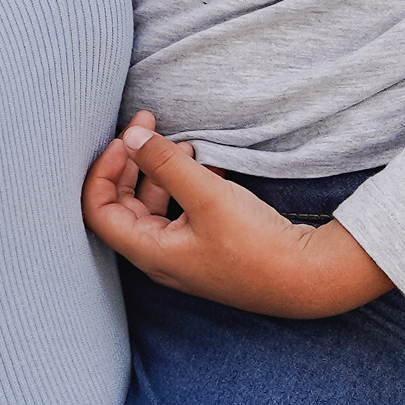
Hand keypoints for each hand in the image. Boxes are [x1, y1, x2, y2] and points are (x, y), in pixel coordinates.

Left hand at [84, 115, 393, 318]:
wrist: (305, 278)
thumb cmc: (255, 245)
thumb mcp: (207, 196)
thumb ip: (166, 164)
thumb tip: (131, 136)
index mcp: (150, 251)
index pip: (99, 211)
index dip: (102, 172)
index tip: (124, 139)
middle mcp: (160, 257)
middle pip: (122, 206)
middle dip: (129, 163)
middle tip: (145, 126)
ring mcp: (183, 255)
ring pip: (152, 207)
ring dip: (158, 172)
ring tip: (181, 144)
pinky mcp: (206, 248)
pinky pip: (180, 211)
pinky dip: (183, 185)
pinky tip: (207, 165)